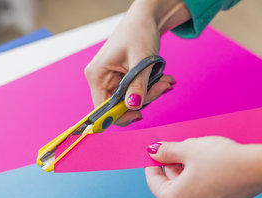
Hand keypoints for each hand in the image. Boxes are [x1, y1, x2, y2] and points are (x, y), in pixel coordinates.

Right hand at [84, 0, 189, 125]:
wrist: (145, 18)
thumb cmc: (139, 31)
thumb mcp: (141, 60)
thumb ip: (137, 85)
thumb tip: (133, 106)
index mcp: (97, 75)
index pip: (103, 109)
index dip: (120, 115)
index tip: (140, 113)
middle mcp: (100, 80)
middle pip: (119, 106)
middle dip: (143, 99)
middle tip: (163, 86)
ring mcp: (110, 80)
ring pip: (129, 101)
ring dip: (150, 93)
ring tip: (164, 79)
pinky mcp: (120, 80)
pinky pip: (134, 93)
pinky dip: (149, 88)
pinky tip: (161, 78)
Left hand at [144, 137, 261, 197]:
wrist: (257, 168)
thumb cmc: (221, 160)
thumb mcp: (188, 149)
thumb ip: (166, 151)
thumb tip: (153, 151)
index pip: (154, 182)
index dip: (152, 165)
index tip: (154, 154)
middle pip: (170, 188)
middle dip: (171, 168)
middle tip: (176, 149)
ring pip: (186, 191)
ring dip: (185, 174)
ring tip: (194, 155)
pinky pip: (201, 195)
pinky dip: (199, 182)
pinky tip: (207, 166)